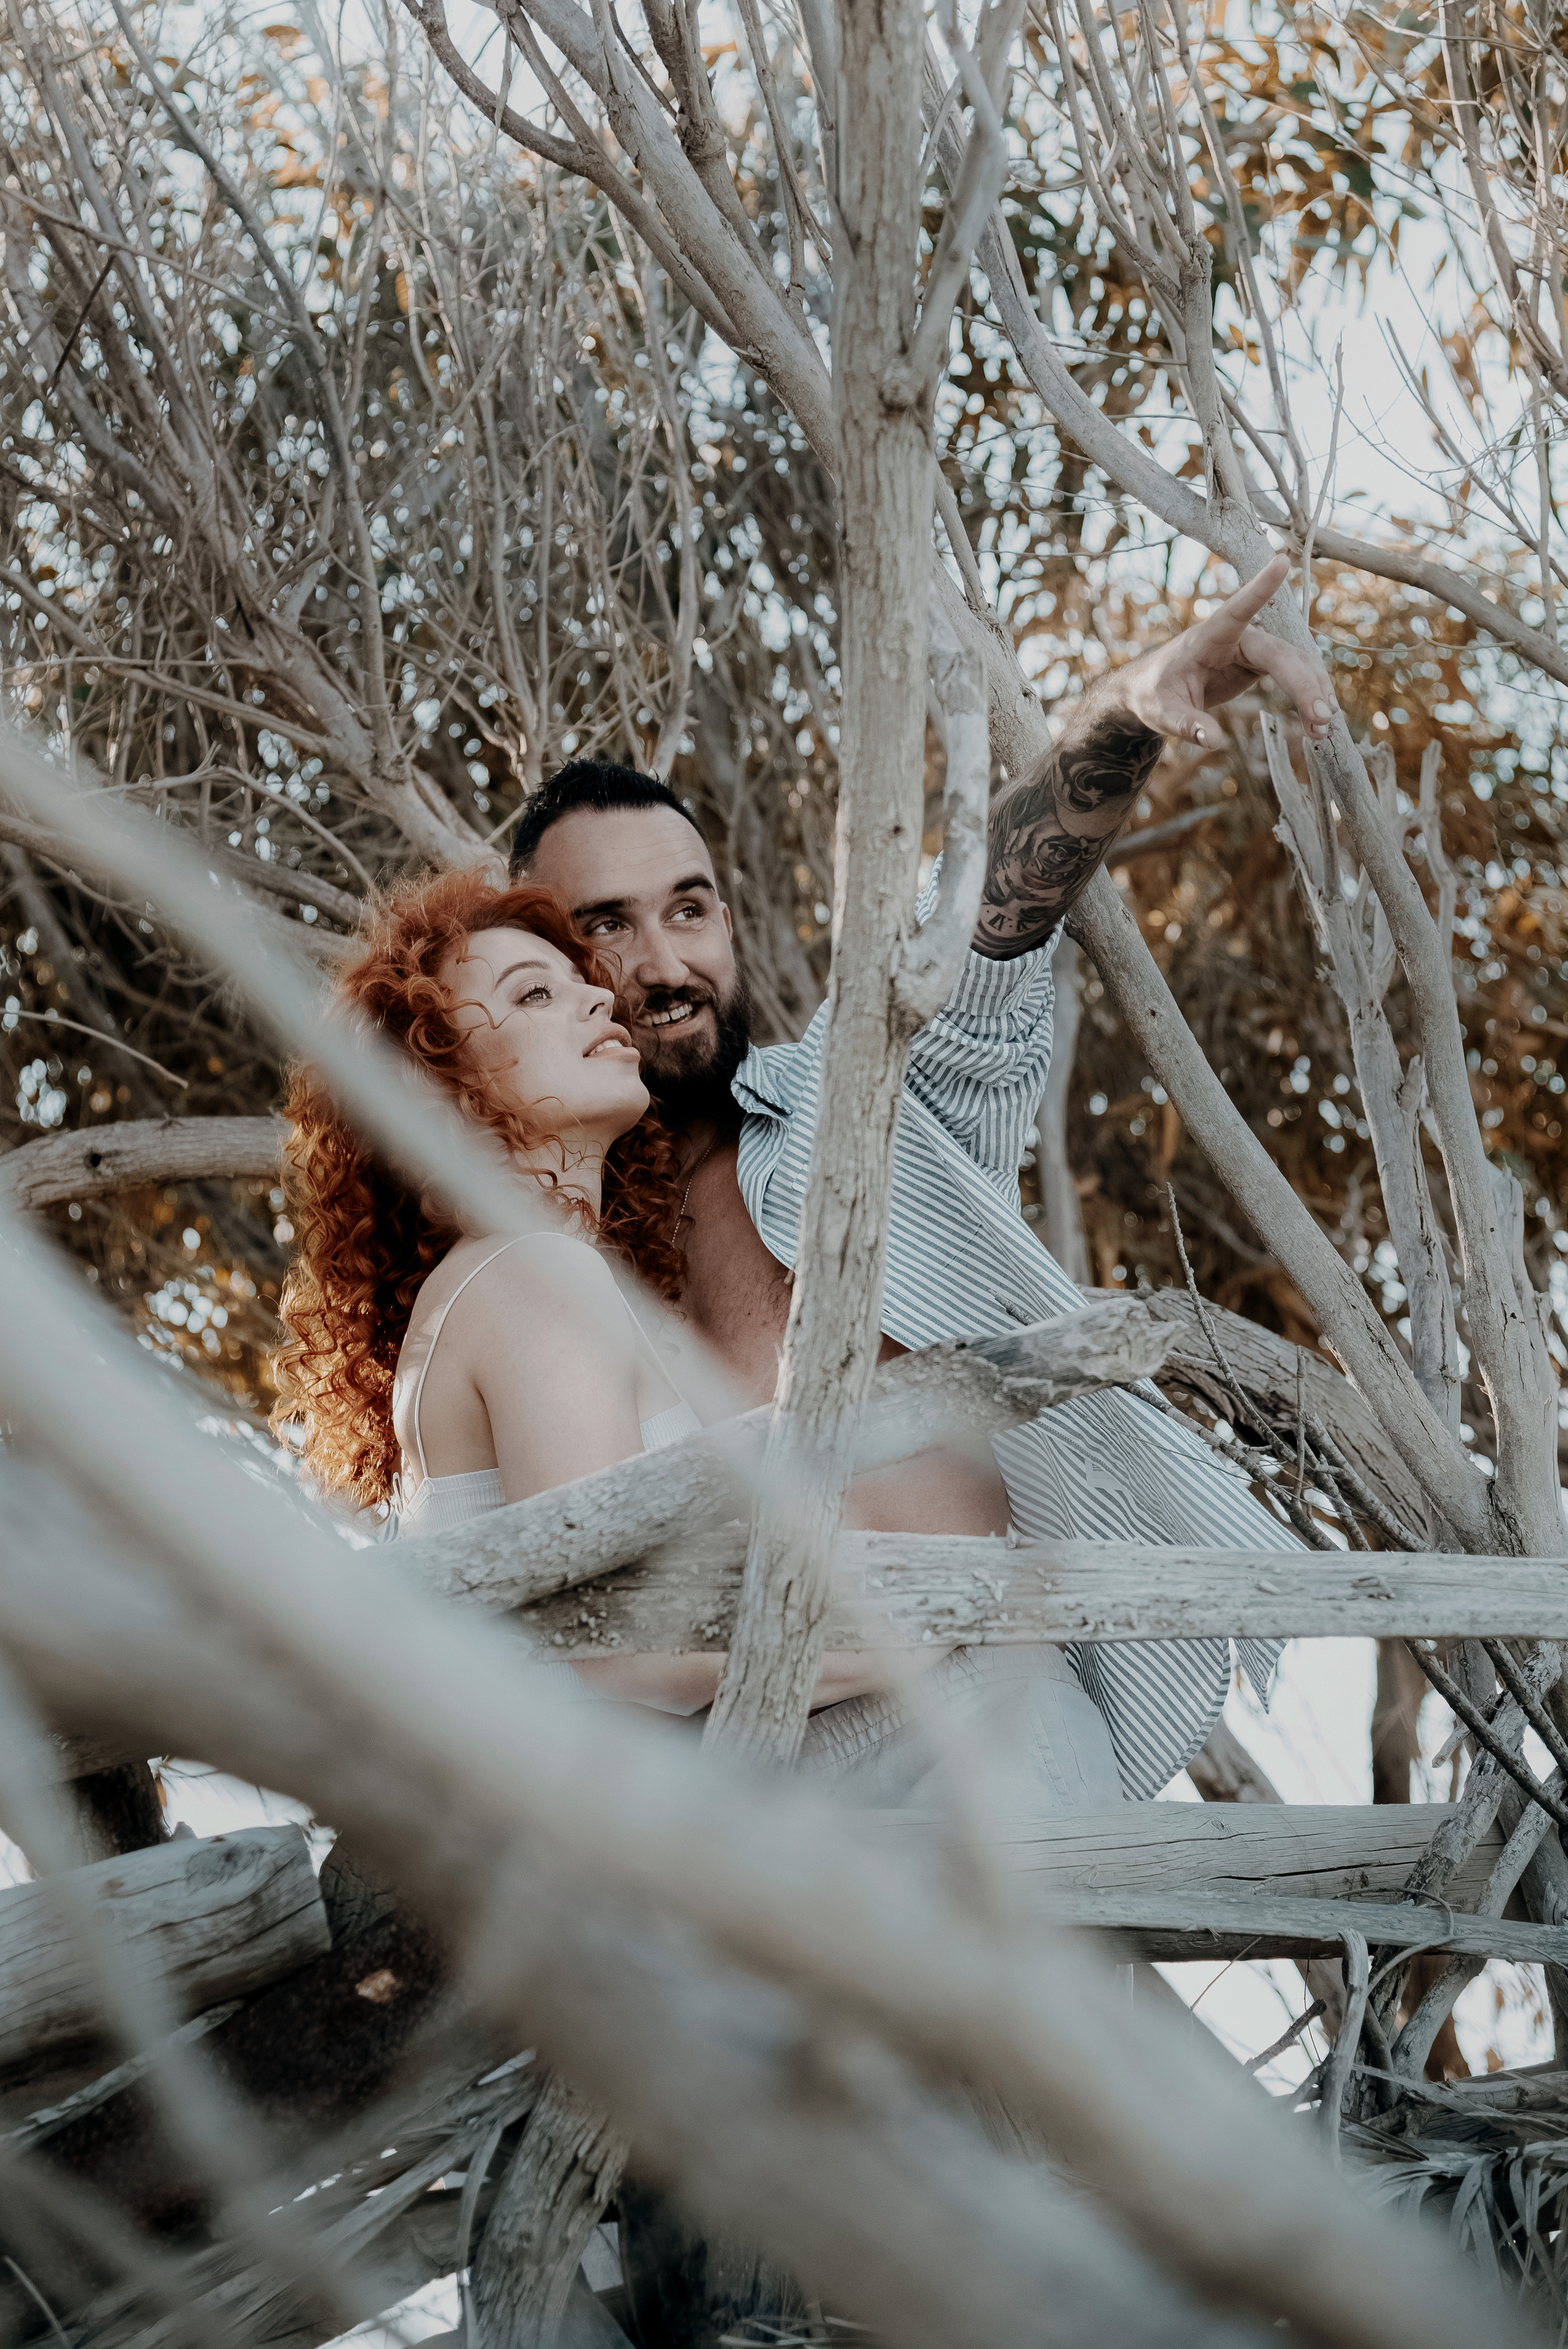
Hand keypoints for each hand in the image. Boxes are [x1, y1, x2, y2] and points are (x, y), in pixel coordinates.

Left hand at [1105, 555, 1336, 747]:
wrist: (1153, 692)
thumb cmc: (1153, 694)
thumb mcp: (1162, 713)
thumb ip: (1186, 725)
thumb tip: (1213, 742)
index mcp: (1209, 636)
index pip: (1237, 608)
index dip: (1260, 587)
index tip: (1282, 561)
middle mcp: (1238, 637)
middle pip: (1282, 652)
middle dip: (1305, 683)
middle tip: (1322, 719)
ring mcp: (1253, 649)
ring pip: (1295, 663)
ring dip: (1313, 692)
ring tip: (1322, 728)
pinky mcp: (1260, 664)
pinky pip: (1294, 674)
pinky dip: (1308, 695)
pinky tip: (1318, 721)